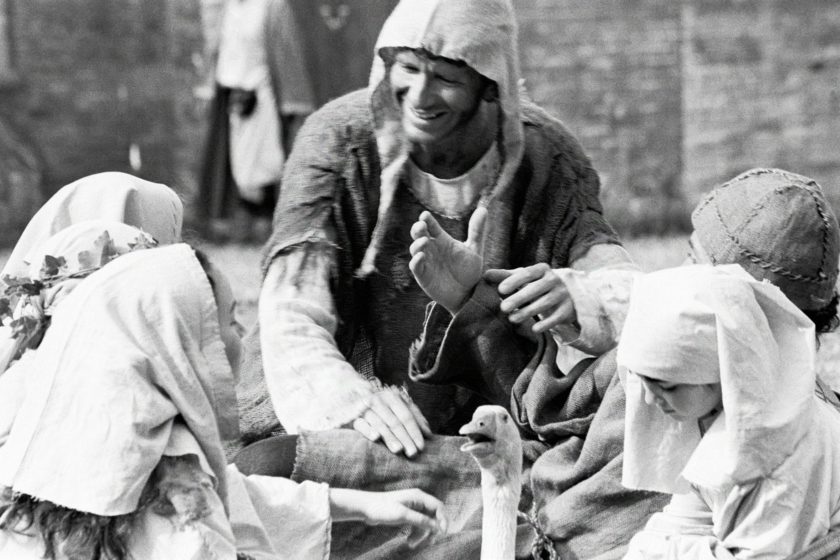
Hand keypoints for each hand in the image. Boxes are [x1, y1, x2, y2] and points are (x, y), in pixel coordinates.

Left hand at [329, 488, 447, 548]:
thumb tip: (437, 526)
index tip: (442, 533)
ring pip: (424, 522)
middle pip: (433, 516)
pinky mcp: (406, 514)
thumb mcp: (403, 515)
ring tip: (411, 544)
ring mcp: (412, 507)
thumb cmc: (382, 508)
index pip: (438, 507)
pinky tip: (408, 541)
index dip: (443, 519)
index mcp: (418, 496)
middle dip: (431, 529)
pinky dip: (415, 533)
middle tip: (429, 542)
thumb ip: (421, 520)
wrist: (365, 507)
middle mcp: (417, 500)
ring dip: (421, 534)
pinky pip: (416, 524)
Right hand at [352, 386, 431, 457]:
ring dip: (390, 437)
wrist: (346, 394)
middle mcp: (379, 400)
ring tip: (398, 450)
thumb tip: (429, 434)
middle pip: (395, 422)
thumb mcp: (396, 407)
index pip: (407, 416)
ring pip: (380, 423)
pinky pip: (361, 424)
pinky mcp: (351, 416)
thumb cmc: (379, 407)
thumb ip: (413, 417)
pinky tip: (376, 437)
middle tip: (413, 453)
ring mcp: (365, 407)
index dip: (415, 431)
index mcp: (392, 397)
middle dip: (405, 438)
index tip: (422, 447)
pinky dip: (368, 429)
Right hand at [409, 208, 486, 313]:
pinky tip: (421, 256)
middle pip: (419, 234)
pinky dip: (416, 261)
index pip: (431, 226)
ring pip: (415, 249)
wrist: (468, 294)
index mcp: (442, 240)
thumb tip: (483, 209)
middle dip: (417, 229)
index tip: (425, 215)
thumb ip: (477, 231)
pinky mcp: (423, 276)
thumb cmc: (469, 271)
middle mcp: (432, 248)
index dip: (426, 220)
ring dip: (417, 244)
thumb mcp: (475, 250)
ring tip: (424, 241)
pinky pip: (415, 266)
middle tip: (421, 225)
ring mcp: (426, 261)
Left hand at [486, 263, 576, 332]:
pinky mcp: (568, 310)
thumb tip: (485, 274)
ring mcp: (562, 295)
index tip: (500, 290)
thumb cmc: (537, 284)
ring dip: (527, 312)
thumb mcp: (524, 278)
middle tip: (503, 308)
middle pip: (535, 289)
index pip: (527, 273)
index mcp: (542, 269)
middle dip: (518, 298)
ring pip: (544, 304)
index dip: (513, 281)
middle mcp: (554, 280)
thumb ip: (505, 276)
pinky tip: (534, 329)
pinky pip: (556, 317)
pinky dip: (546, 324)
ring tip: (512, 319)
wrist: (568, 294)